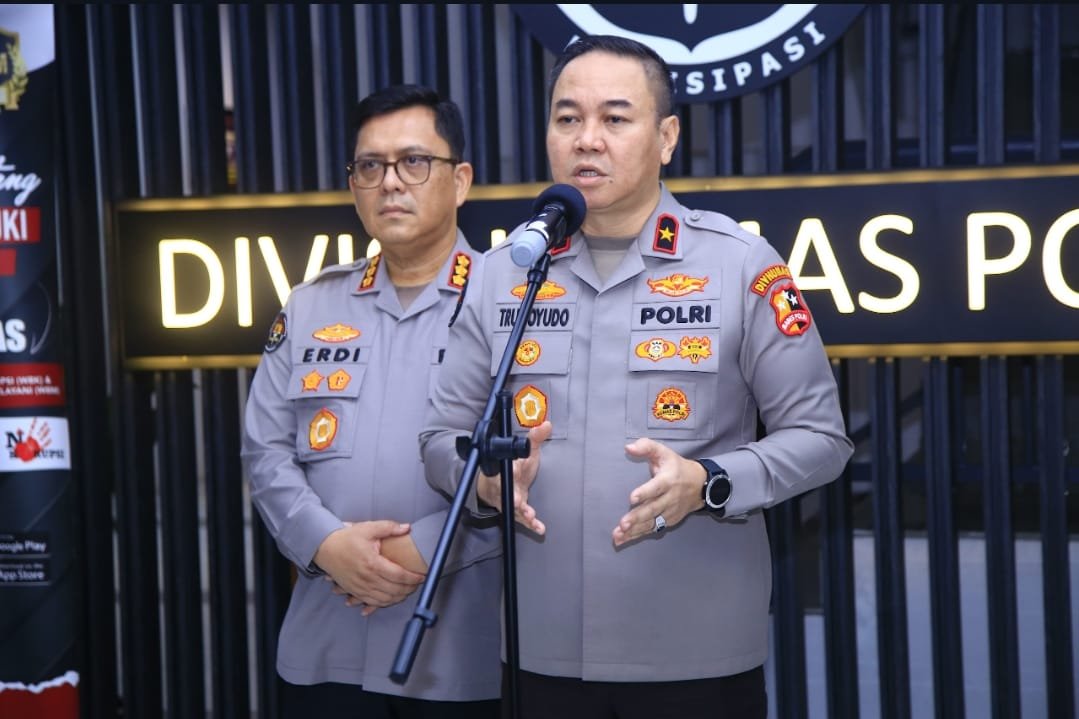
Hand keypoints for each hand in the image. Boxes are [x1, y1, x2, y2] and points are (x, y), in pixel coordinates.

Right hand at [314, 520, 425, 609]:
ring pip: (384, 600)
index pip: (399, 576)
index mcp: (373, 563)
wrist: (324, 548)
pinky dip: (383, 604)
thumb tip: (407, 528)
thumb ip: (389, 528)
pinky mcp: (354, 591)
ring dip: (398, 598)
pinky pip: (371, 603)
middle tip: (417, 584)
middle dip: (409, 589)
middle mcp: (367, 579)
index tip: (421, 576)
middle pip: (394, 590)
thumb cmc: (346, 538)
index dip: (413, 578)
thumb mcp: (368, 528)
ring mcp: (359, 588)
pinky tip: (390, 601)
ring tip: (407, 591)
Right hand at [476, 420, 550, 534]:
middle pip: (507, 491)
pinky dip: (531, 524)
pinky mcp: (516, 511)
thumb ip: (535, 438)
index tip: (515, 470)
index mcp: (507, 468)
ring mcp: (509, 499)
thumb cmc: (514, 467)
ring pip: (513, 507)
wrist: (496, 484)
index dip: (512, 470)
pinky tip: (539, 528)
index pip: (507, 468)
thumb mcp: (525, 451)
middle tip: (518, 501)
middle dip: (513, 496)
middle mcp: (506, 485)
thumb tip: (546, 424)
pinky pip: (522, 519)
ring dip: (522, 512)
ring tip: (529, 515)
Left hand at [612, 438, 706, 545]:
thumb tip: (628, 447)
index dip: (645, 493)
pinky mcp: (668, 521)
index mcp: (668, 480)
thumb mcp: (664, 452)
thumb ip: (646, 446)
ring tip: (618, 535)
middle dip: (637, 518)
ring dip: (634, 530)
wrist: (700, 485)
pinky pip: (652, 529)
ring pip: (652, 523)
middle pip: (653, 509)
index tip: (632, 498)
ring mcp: (670, 512)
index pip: (656, 487)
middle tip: (623, 524)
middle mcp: (670, 498)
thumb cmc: (676, 467)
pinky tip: (623, 539)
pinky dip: (637, 535)